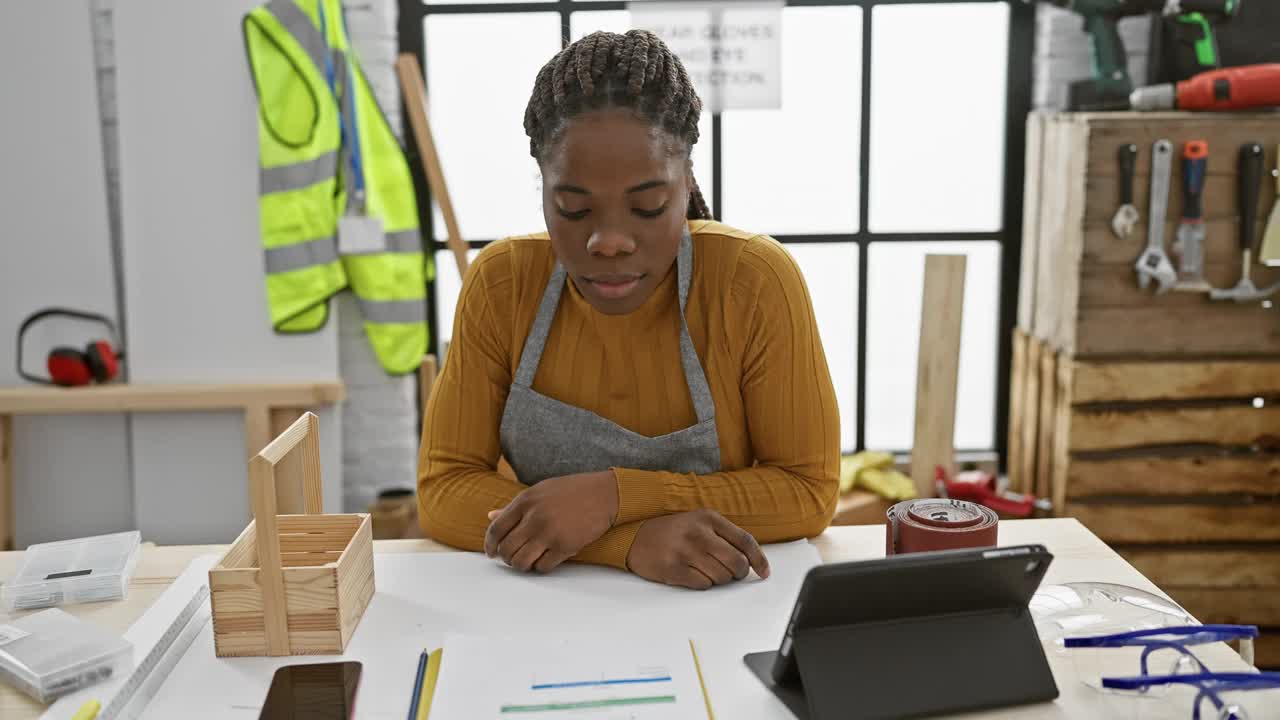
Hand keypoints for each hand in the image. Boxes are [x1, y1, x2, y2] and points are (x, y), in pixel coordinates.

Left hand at [484, 471, 617, 572]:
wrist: (605, 494)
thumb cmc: (572, 491)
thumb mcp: (540, 491)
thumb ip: (515, 506)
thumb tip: (491, 516)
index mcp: (525, 501)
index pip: (496, 529)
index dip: (489, 544)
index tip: (491, 552)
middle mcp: (534, 517)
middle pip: (507, 548)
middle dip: (506, 558)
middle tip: (511, 559)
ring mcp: (549, 533)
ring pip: (521, 562)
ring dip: (521, 566)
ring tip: (527, 562)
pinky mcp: (565, 546)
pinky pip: (542, 567)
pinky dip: (540, 567)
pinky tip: (544, 561)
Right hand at [626, 509, 769, 589]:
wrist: (634, 535)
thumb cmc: (671, 531)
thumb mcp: (698, 522)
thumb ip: (723, 535)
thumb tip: (750, 560)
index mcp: (708, 518)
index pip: (745, 540)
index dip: (759, 559)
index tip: (764, 572)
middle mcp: (698, 533)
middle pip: (737, 563)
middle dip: (738, 573)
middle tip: (732, 573)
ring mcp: (685, 551)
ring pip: (722, 577)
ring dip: (719, 579)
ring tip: (704, 570)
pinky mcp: (674, 569)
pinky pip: (704, 585)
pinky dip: (703, 583)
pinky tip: (692, 574)